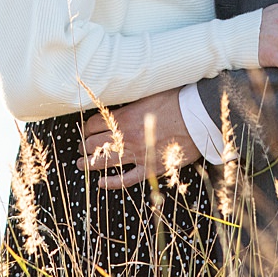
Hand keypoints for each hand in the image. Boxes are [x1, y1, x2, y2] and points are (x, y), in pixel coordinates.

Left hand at [77, 88, 199, 189]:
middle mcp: (126, 137)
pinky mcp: (149, 168)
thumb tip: (118, 95)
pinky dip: (111, 183)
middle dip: (84, 145)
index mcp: (123, 118)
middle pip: (94, 143)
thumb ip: (130, 100)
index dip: (86, 127)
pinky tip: (101, 183)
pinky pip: (126, 180)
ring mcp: (137, 154)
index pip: (93, 124)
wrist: (197, 118)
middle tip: (81, 146)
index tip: (85, 129)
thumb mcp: (147, 93)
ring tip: (80, 163)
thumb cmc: (175, 101)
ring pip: (104, 162)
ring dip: (88, 163)